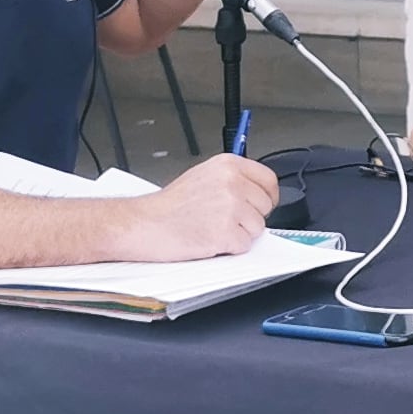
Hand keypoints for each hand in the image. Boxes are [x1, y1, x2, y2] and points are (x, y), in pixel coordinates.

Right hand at [118, 154, 276, 260]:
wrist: (144, 223)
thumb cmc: (168, 205)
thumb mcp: (203, 176)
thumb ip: (232, 180)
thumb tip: (256, 194)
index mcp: (228, 165)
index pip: (269, 180)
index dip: (267, 196)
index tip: (261, 204)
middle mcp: (232, 183)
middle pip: (265, 206)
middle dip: (249, 217)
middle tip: (223, 219)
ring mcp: (230, 207)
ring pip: (257, 228)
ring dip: (239, 233)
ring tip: (212, 227)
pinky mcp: (225, 232)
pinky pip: (244, 246)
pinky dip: (229, 248)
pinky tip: (209, 238)